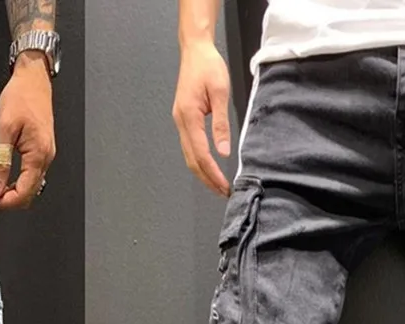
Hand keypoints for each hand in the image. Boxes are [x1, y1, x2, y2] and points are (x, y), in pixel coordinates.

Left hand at [0, 52, 54, 209]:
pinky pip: (32, 175)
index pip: (24, 193)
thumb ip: (0, 162)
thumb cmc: (21, 97)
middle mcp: (46, 158)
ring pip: (31, 186)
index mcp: (38, 155)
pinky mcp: (42, 150)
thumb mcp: (5, 129)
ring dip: (13, 192)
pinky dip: (18, 182)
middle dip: (9, 200)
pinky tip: (4, 177)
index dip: (5, 201)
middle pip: (29, 194)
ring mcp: (46, 155)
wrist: (33, 78)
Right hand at [172, 41, 231, 196]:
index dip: (212, 172)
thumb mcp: (220, 92)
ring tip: (218, 184)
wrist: (195, 51)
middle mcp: (181, 122)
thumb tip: (223, 151)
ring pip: (189, 155)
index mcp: (188, 117)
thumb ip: (221, 123)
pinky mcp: (184, 119)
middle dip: (206, 178)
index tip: (224, 185)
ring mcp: (180, 121)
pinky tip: (210, 166)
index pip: (200, 153)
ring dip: (203, 172)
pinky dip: (199, 160)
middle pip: (191, 160)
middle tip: (222, 192)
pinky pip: (189, 146)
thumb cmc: (208, 67)